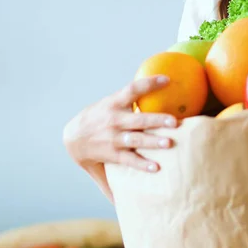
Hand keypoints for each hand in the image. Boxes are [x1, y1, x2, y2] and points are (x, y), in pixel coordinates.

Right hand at [63, 76, 178, 172]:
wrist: (72, 138)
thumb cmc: (99, 118)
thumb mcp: (109, 103)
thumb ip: (129, 97)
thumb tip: (158, 84)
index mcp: (115, 103)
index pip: (133, 89)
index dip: (149, 83)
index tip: (167, 79)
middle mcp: (115, 120)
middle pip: (139, 119)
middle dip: (157, 119)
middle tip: (175, 121)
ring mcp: (114, 138)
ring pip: (136, 139)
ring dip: (152, 142)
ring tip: (168, 143)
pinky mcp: (112, 154)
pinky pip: (129, 159)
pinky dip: (142, 164)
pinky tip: (156, 167)